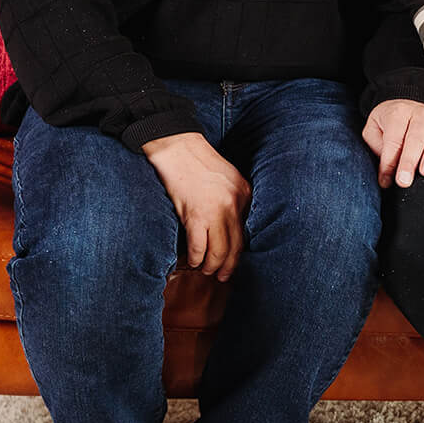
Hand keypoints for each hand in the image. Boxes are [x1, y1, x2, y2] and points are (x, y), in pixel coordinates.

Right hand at [141, 133, 250, 280]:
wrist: (176, 145)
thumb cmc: (197, 161)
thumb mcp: (226, 178)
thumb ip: (233, 200)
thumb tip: (230, 228)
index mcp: (244, 193)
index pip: (246, 231)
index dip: (239, 251)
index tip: (233, 260)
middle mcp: (234, 204)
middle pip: (237, 246)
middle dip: (230, 266)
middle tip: (223, 276)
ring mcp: (216, 211)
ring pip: (219, 252)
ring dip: (212, 266)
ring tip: (205, 270)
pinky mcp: (195, 215)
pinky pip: (198, 248)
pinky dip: (195, 258)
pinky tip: (192, 261)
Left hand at [362, 99, 423, 187]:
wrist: (403, 105)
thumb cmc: (387, 123)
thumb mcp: (373, 130)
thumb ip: (377, 149)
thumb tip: (386, 177)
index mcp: (397, 113)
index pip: (394, 140)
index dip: (389, 162)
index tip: (386, 181)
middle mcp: (418, 113)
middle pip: (414, 139)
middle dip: (409, 161)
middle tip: (404, 180)